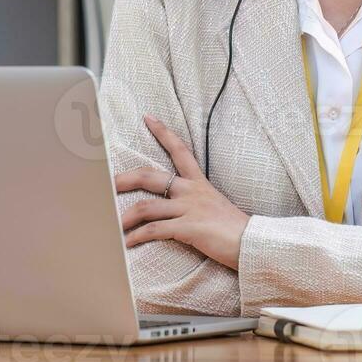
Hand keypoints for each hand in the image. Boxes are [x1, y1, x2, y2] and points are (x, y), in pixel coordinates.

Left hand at [113, 114, 250, 270]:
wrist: (255, 243)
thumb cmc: (236, 230)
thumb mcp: (215, 207)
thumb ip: (197, 203)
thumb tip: (179, 210)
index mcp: (199, 183)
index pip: (180, 150)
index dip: (163, 133)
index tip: (148, 117)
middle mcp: (192, 191)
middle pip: (150, 176)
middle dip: (125, 179)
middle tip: (107, 183)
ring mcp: (190, 209)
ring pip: (147, 207)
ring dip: (126, 217)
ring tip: (113, 226)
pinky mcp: (189, 228)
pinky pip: (155, 230)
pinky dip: (138, 237)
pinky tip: (128, 244)